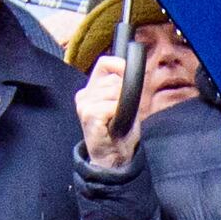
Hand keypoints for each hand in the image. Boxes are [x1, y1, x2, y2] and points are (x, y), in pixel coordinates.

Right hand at [79, 51, 143, 171]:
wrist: (114, 157)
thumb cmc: (119, 131)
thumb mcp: (124, 104)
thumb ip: (124, 87)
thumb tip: (136, 71)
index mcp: (90, 89)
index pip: (105, 63)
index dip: (120, 65)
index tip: (132, 75)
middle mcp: (84, 95)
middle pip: (113, 79)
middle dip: (126, 93)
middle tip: (125, 112)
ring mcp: (84, 104)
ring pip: (114, 91)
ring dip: (123, 106)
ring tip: (120, 119)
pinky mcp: (89, 114)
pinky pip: (112, 105)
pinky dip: (119, 113)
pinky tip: (115, 124)